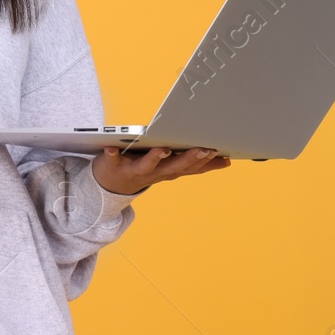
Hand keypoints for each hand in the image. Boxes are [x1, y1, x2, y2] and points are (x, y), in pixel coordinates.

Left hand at [90, 145, 230, 196]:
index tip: (223, 154)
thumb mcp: (170, 167)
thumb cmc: (144, 168)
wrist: (109, 185)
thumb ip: (192, 161)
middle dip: (189, 158)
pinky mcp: (113, 165)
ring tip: (162, 149)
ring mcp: (134, 171)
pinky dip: (111, 155)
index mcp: (168, 170)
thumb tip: (225, 159)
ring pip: (147, 165)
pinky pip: (112, 160)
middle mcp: (154, 173)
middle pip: (174, 167)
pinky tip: (111, 148)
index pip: (191, 167)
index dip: (207, 162)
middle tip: (204, 148)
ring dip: (155, 158)